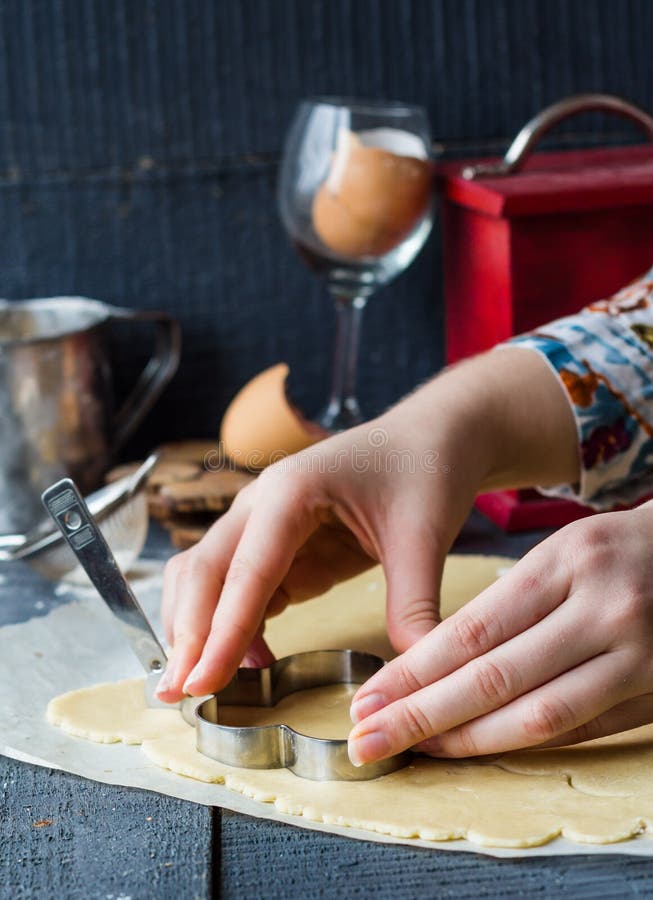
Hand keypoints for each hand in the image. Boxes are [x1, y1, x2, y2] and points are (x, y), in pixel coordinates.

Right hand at [157, 347, 577, 703]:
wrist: (429, 437)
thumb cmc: (424, 471)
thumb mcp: (424, 536)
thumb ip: (412, 605)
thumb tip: (409, 680)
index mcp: (291, 491)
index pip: (246, 572)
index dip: (221, 632)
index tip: (199, 682)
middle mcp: (262, 502)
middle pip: (204, 571)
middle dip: (187, 634)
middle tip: (175, 694)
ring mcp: (263, 521)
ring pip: (206, 577)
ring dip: (197, 628)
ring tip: (205, 684)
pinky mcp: (276, 543)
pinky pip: (237, 586)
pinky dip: (230, 623)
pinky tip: (252, 659)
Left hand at [348, 503, 652, 764]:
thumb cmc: (617, 548)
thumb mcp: (560, 550)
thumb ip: (507, 604)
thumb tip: (432, 662)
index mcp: (568, 562)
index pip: (474, 631)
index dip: (413, 673)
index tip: (368, 699)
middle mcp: (603, 610)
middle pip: (496, 679)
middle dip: (422, 716)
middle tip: (367, 740)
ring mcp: (638, 657)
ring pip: (540, 717)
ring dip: (469, 742)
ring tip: (417, 751)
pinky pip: (582, 730)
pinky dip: (527, 743)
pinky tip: (482, 748)